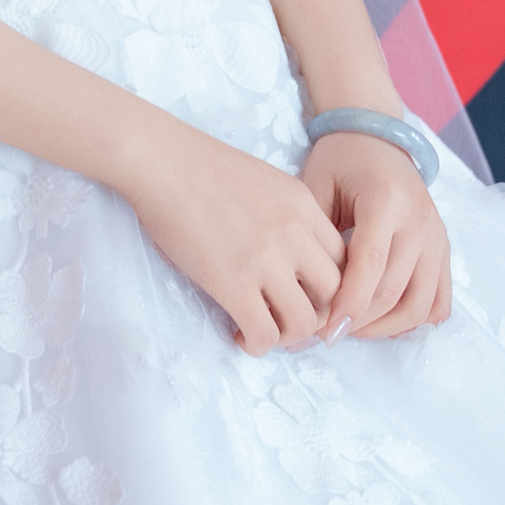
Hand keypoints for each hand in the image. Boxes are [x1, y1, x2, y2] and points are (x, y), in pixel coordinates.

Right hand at [121, 121, 347, 354]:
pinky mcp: (233, 282)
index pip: (344, 259)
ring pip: (305, 322)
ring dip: (287, 336)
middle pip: (334, 294)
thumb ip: (284, 216)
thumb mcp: (262, 181)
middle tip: (288, 319)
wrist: (160, 160)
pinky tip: (239, 333)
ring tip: (264, 330)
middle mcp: (294, 233)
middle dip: (316, 315)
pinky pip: (264, 334)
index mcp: (303, 204)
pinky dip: (256, 344)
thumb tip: (287, 260)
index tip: (306, 295)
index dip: (330, 286)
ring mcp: (265, 259)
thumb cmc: (198, 167)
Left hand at [300, 130, 451, 342]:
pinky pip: (440, 300)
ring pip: (421, 304)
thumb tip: (306, 295)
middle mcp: (419, 221)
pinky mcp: (444, 248)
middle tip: (327, 336)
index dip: (349, 305)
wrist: (376, 137)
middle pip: (394, 291)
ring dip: (387, 327)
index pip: (371, 268)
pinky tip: (385, 322)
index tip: (325, 333)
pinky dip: (416, 320)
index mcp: (386, 201)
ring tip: (353, 330)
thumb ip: (316, 237)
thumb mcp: (316, 186)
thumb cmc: (339, 161)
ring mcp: (437, 237)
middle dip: (360, 323)